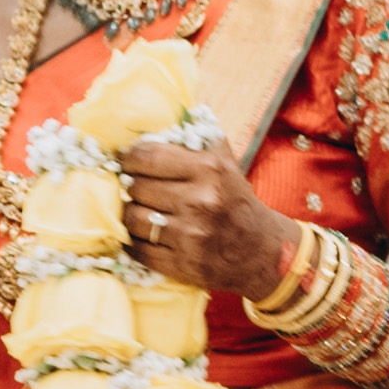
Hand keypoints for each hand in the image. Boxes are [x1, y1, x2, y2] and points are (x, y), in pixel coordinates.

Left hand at [116, 140, 295, 303]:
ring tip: (139, 209)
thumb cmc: (236, 200)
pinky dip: (134, 243)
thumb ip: (195, 140)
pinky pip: (139, 250)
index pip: (148, 156)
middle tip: (135, 187)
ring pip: (133, 219)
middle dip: (132, 186)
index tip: (127, 161)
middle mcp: (199, 201)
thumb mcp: (224, 163)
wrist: (261, 250)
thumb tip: (157, 123)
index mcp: (209, 169)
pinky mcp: (183, 264)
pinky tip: (141, 235)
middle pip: (137, 187)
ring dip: (131, 214)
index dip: (129, 158)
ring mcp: (190, 235)